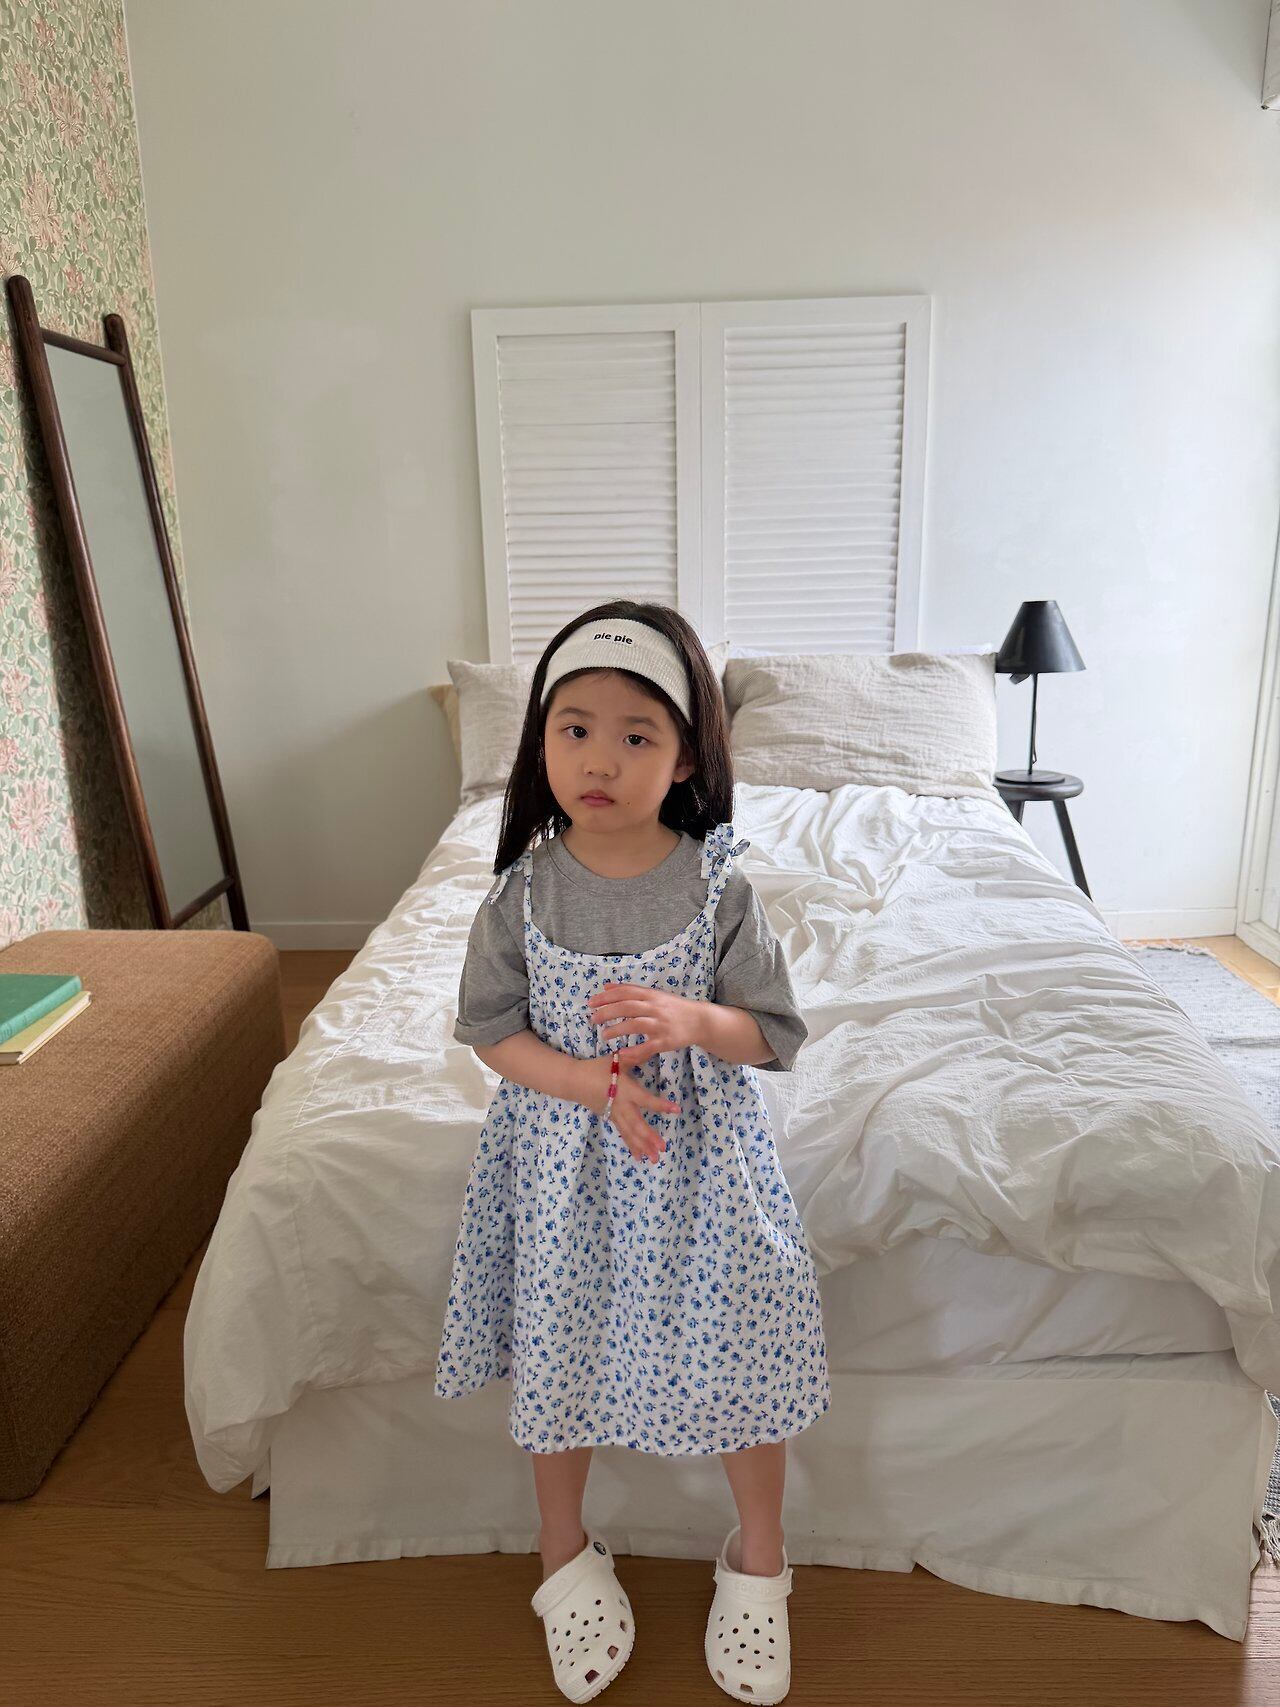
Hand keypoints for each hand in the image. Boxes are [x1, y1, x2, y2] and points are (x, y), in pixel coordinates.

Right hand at [576, 1055, 679, 1166]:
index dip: (661, 1105)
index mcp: (626, 1090)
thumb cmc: (598, 1068)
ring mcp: (615, 1115)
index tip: (676, 1110)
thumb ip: (635, 1056)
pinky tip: (640, 1157)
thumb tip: (652, 1045)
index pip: (646, 1100)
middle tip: (663, 1149)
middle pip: (637, 1124)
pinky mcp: (611, 1119)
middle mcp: (622, 1105)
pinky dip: (632, 1145)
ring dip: (643, 1146)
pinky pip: (623, 1134)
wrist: (575, 1081)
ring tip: (654, 1159)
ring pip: (630, 1133)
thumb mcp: (617, 1060)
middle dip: (650, 1137)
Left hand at [586, 983, 702, 1065]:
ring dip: (617, 1029)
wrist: (699, 1020)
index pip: (625, 992)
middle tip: (594, 1019)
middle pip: (627, 1007)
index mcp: (651, 995)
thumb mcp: (654, 994)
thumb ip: (630, 990)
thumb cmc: (673, 1007)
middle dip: (608, 1012)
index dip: (606, 997)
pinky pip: (648, 1047)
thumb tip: (606, 986)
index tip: (591, 1003)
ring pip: (635, 1024)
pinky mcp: (666, 1041)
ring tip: (604, 1035)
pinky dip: (634, 1051)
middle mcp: (655, 1008)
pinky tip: (621, 1053)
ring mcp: (661, 1025)